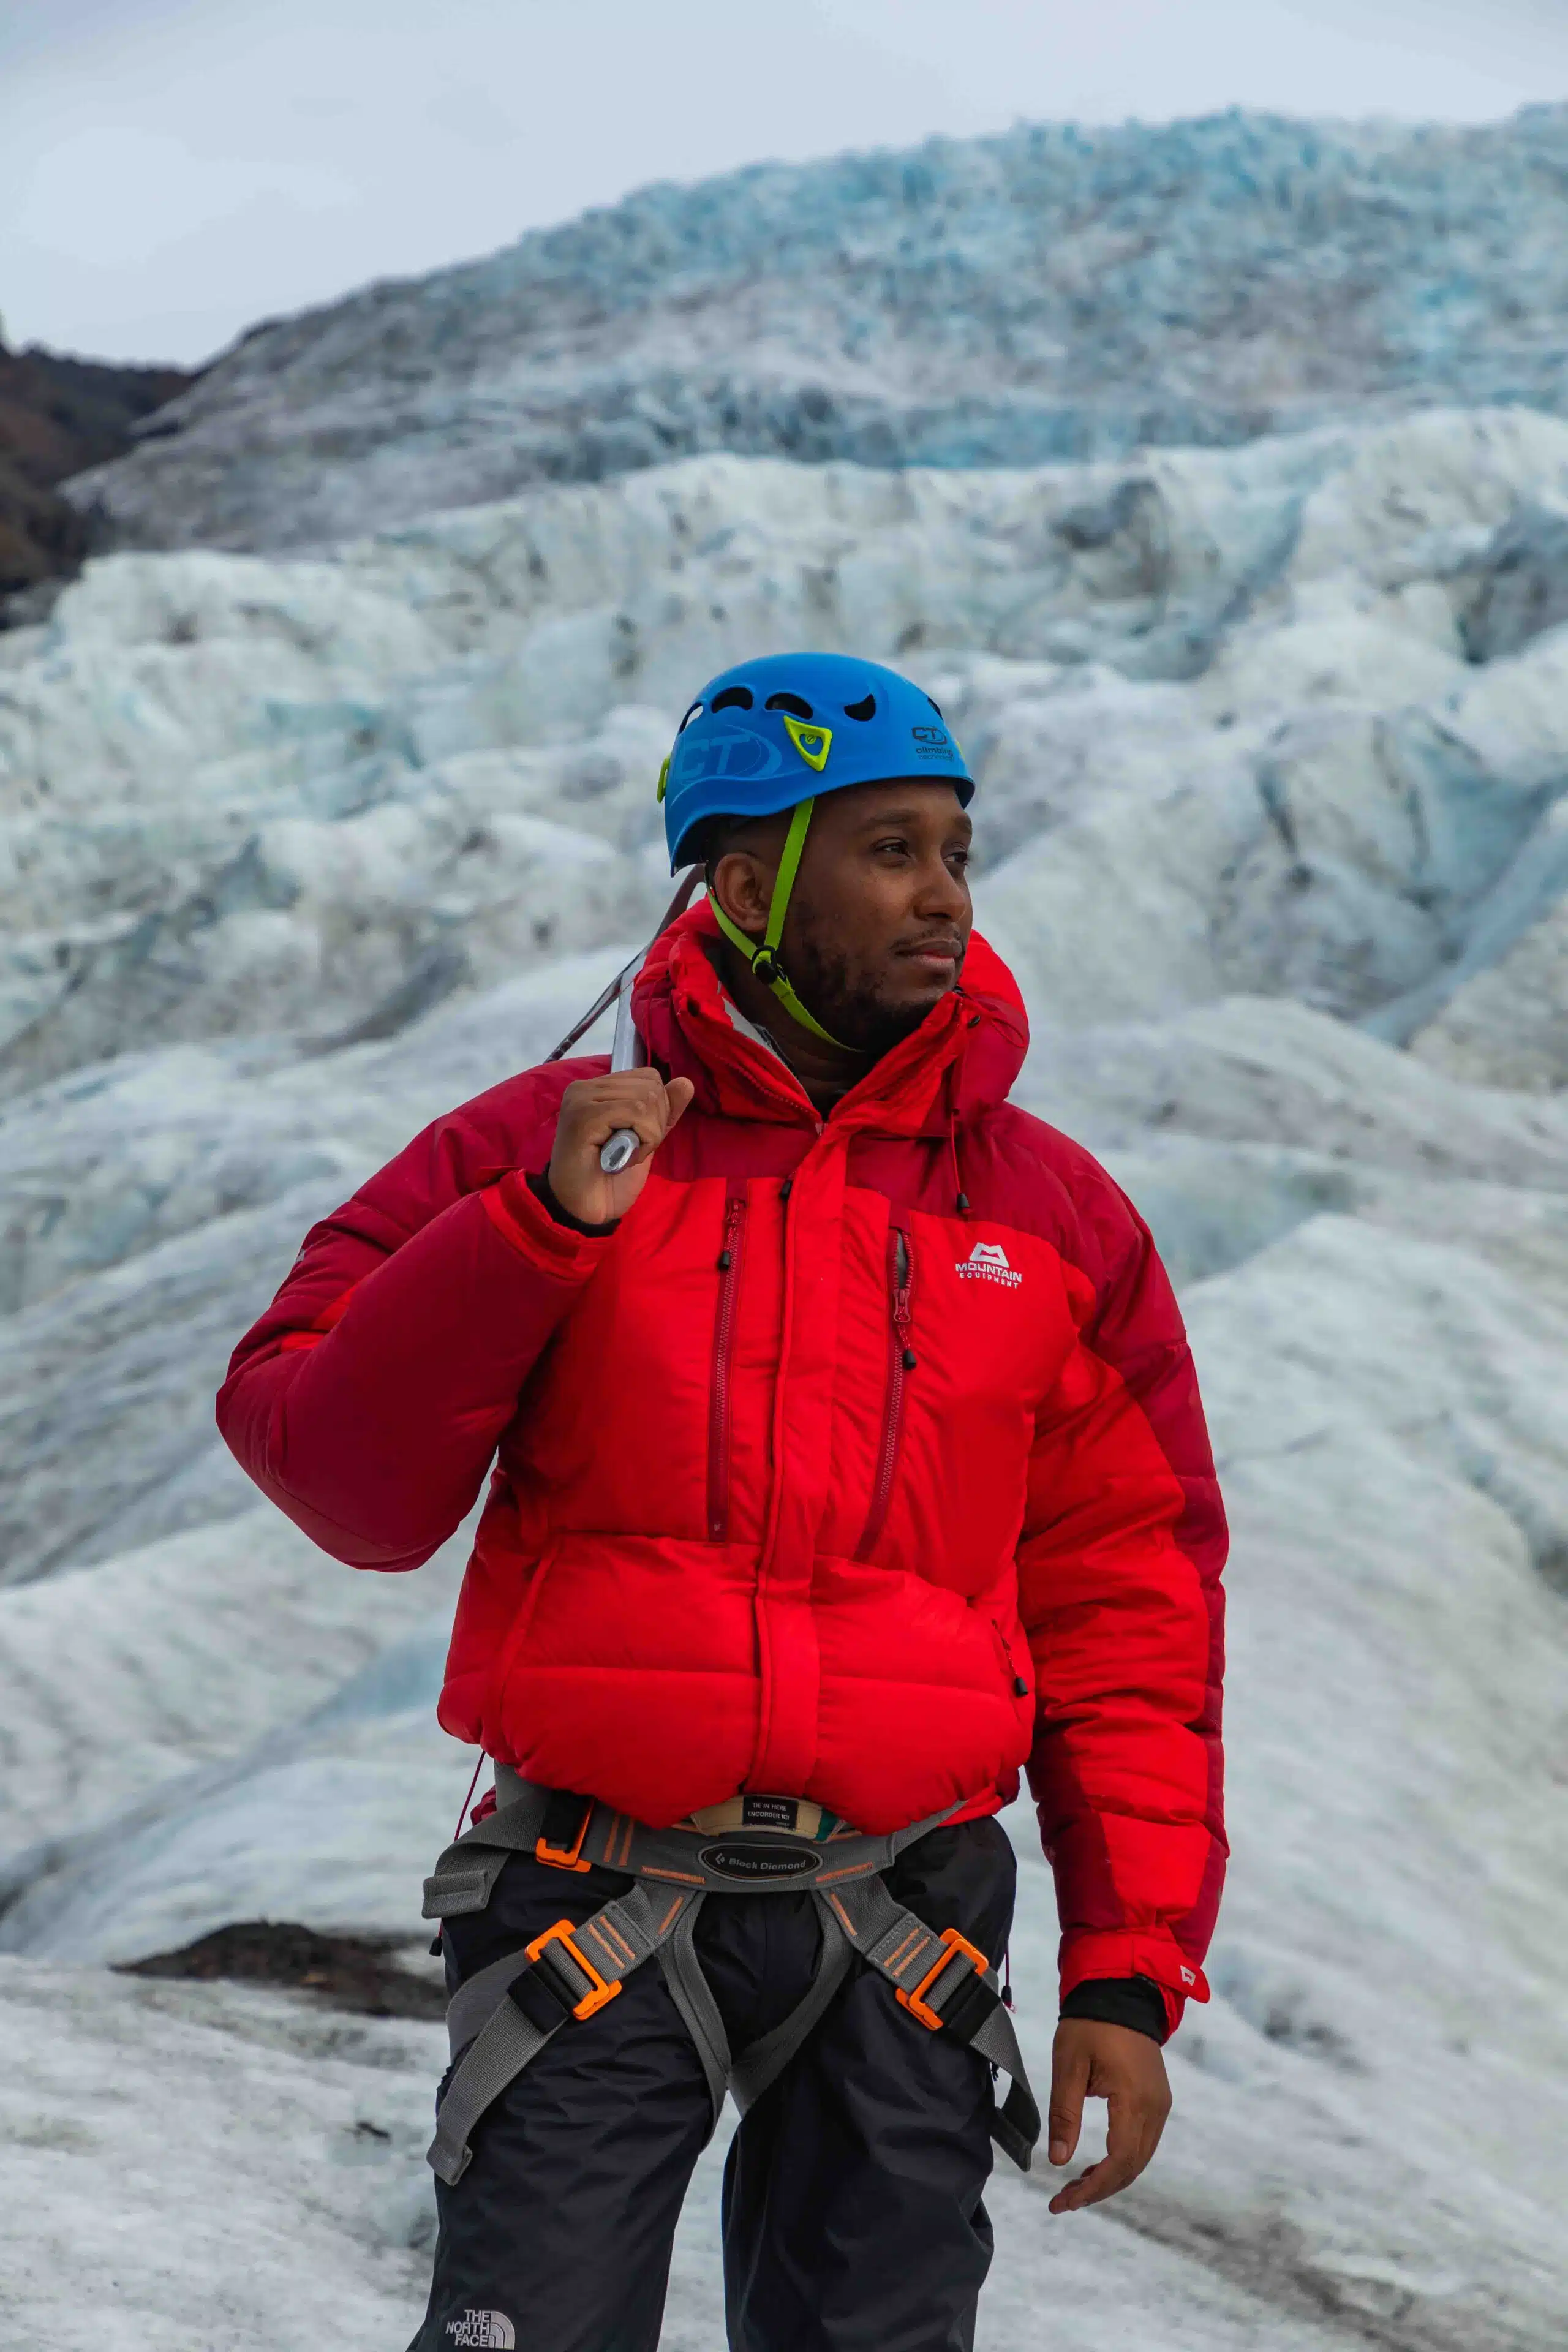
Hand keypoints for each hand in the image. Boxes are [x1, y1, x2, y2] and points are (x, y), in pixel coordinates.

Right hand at [548, 1070, 694, 1224]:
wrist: (584, 1210)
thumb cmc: (610, 1177)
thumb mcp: (647, 1138)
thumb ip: (665, 1111)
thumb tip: (686, 1083)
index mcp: (597, 1088)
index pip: (649, 1077)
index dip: (658, 1110)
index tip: (639, 1138)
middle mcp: (585, 1087)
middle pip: (651, 1086)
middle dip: (654, 1124)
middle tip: (632, 1150)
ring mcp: (581, 1099)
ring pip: (646, 1099)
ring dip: (648, 1135)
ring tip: (625, 1155)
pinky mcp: (583, 1116)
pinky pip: (636, 1112)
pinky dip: (642, 1140)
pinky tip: (623, 1158)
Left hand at [1045, 2017, 1171, 2213]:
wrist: (1122, 1992)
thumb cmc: (1090, 2025)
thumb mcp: (1068, 2065)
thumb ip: (1065, 2113)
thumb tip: (1058, 2161)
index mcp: (1134, 2099)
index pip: (1119, 2161)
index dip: (1093, 2187)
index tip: (1063, 2200)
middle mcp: (1155, 2108)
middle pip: (1132, 2167)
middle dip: (1098, 2189)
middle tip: (1063, 2200)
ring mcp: (1160, 2105)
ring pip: (1140, 2159)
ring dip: (1110, 2178)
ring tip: (1075, 2187)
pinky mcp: (1158, 2100)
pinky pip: (1143, 2143)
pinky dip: (1121, 2161)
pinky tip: (1096, 2166)